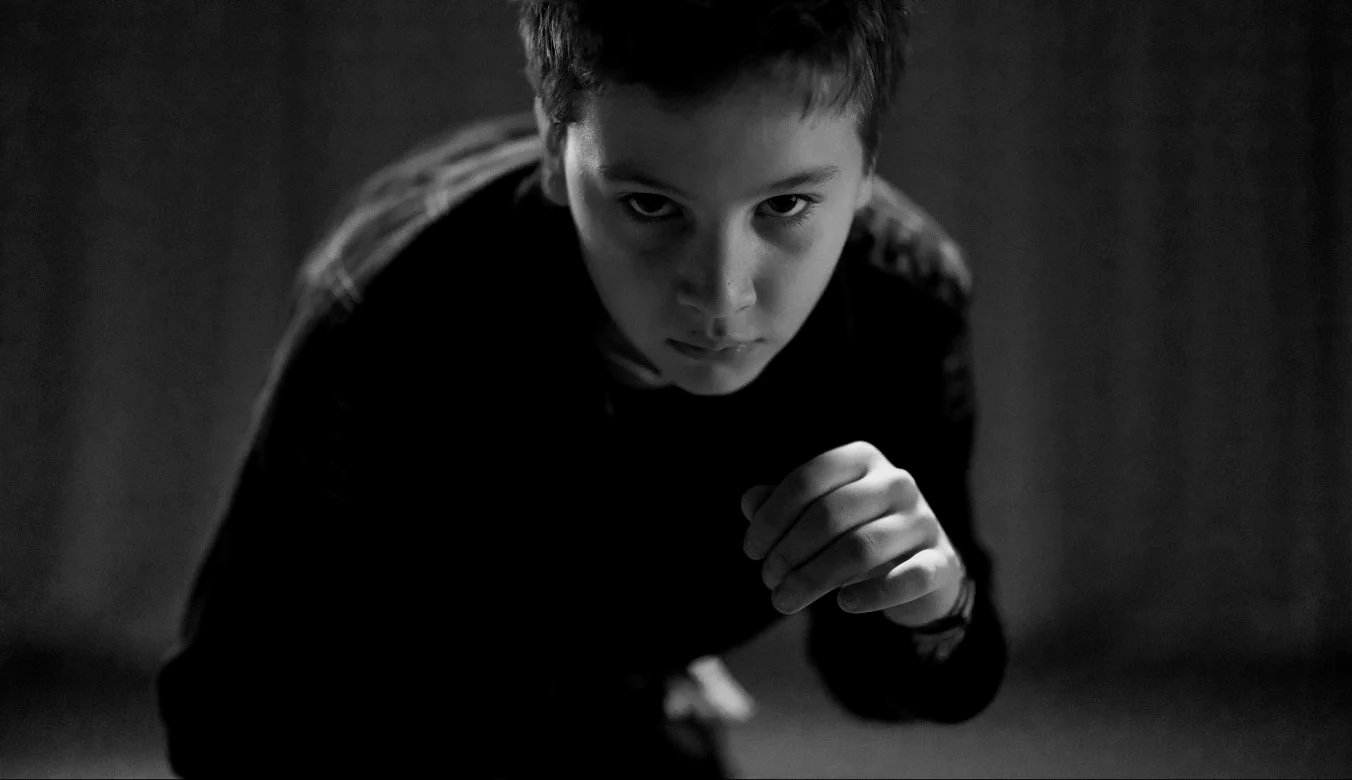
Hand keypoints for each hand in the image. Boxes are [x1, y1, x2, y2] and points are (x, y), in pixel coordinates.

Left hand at [740, 441, 964, 626]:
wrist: (918, 566)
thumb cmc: (855, 533)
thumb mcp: (819, 514)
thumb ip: (782, 505)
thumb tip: (750, 501)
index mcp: (862, 459)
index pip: (806, 480)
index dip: (772, 518)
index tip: (753, 553)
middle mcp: (896, 482)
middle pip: (829, 515)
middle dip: (789, 553)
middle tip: (769, 582)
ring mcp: (923, 520)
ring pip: (860, 548)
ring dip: (814, 579)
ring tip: (786, 600)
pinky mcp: (941, 561)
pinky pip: (908, 578)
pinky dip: (872, 594)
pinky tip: (843, 605)